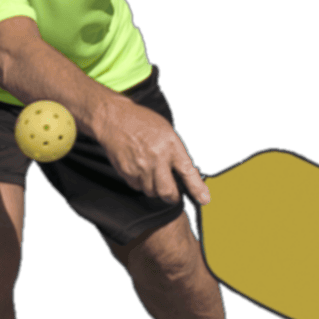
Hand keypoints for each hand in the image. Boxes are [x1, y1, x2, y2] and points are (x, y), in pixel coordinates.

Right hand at [96, 98, 210, 205]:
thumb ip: (177, 152)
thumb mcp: (167, 131)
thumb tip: (187, 173)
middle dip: (172, 196)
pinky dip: (141, 183)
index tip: (204, 199)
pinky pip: (137, 187)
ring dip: (154, 188)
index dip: (197, 188)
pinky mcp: (127, 171)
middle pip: (167, 191)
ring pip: (151, 191)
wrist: (114, 119)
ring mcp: (140, 166)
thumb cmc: (142, 122)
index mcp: (171, 145)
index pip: (187, 172)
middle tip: (172, 193)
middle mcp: (156, 157)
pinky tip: (140, 170)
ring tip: (152, 173)